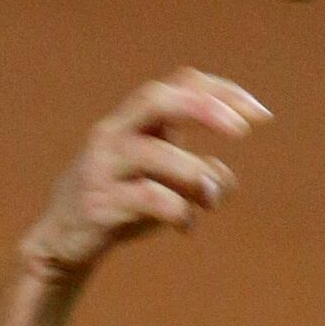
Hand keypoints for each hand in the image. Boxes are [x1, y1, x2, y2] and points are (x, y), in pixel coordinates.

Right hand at [18, 67, 271, 283]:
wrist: (63, 241)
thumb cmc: (121, 204)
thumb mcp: (162, 184)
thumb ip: (195, 176)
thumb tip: (226, 179)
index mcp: (133, 119)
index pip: (180, 84)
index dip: (222, 92)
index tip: (261, 116)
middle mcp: (114, 133)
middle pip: (157, 100)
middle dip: (203, 109)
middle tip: (241, 132)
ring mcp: (102, 167)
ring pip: (155, 154)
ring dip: (195, 175)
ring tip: (211, 199)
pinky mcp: (98, 203)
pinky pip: (146, 199)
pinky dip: (178, 211)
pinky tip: (186, 225)